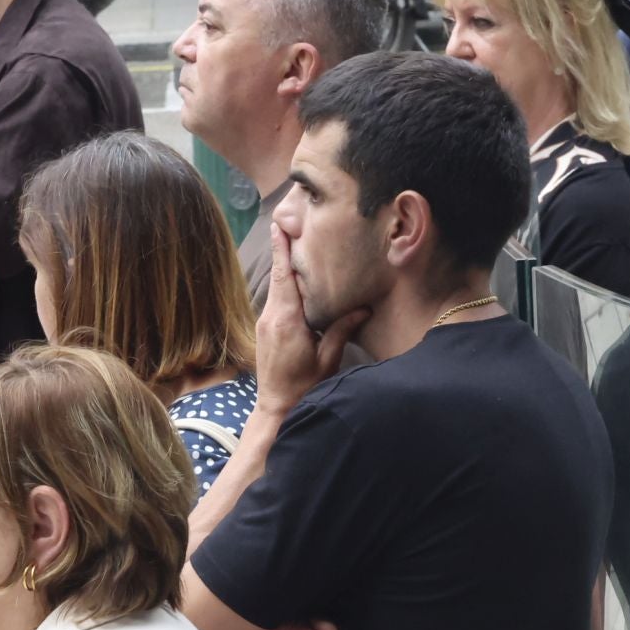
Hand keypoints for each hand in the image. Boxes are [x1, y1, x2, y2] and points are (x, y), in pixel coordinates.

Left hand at [257, 224, 366, 412]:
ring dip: (284, 267)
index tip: (279, 226)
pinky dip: (285, 285)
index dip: (282, 250)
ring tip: (295, 244)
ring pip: (276, 287)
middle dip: (282, 249)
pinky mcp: (265, 328)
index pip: (284, 277)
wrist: (276, 407)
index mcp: (287, 321)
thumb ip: (342, 331)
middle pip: (278, 276)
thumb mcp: (328, 359)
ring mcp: (265, 322)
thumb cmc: (304, 386)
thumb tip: (363, 307)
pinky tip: (296, 278)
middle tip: (288, 222)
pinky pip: (276, 299)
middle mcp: (271, 317)